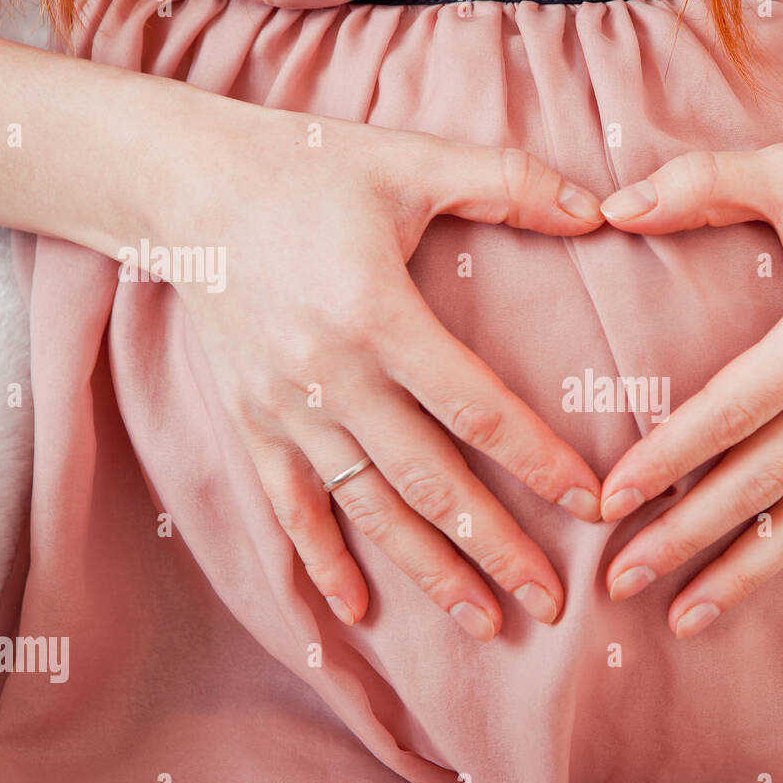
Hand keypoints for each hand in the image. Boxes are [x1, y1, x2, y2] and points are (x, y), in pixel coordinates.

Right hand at [154, 108, 606, 638]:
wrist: (182, 186)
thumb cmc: (308, 169)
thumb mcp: (410, 160)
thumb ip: (507, 182)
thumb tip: (600, 209)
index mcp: (378, 316)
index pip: (478, 410)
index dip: (539, 461)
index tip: (591, 506)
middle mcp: (331, 377)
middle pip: (430, 481)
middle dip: (496, 547)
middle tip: (551, 603)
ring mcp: (285, 409)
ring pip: (368, 509)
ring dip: (428, 571)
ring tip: (484, 622)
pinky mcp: (251, 422)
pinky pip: (289, 507)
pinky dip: (320, 561)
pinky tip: (354, 611)